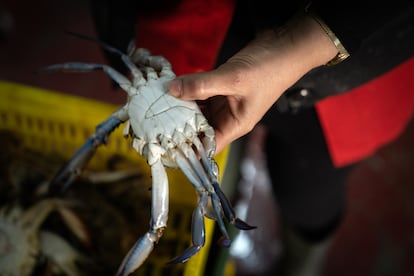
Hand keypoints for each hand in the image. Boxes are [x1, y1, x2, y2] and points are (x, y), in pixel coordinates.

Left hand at [169, 14, 337, 153]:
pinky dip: (189, 91)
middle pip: (199, 128)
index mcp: (235, 124)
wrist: (286, 46)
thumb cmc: (269, 69)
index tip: (165, 146)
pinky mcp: (222, 86)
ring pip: (198, 110)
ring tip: (159, 104)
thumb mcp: (233, 79)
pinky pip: (201, 93)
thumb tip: (172, 90)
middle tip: (155, 120)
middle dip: (179, 125)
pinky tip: (175, 87)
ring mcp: (225, 101)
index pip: (208, 146)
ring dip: (182, 106)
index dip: (188, 149)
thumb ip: (202, 85)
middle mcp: (228, 117)